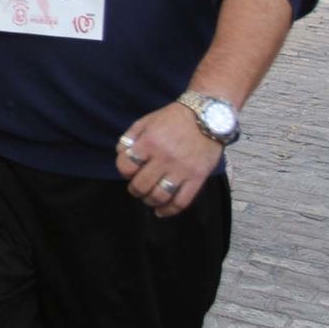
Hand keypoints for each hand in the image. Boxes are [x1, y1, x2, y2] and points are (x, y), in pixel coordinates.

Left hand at [115, 102, 223, 217]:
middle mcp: (164, 158)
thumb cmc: (173, 118)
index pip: (126, 166)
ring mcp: (182, 170)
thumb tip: (120, 154)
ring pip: (160, 196)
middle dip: (135, 190)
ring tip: (148, 198)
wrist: (208, 116)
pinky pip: (182, 201)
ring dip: (149, 201)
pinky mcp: (197, 178)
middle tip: (137, 188)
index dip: (123, 171)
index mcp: (149, 142)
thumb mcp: (147, 121)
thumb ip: (130, 137)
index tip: (128, 171)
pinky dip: (169, 210)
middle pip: (141, 185)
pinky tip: (161, 211)